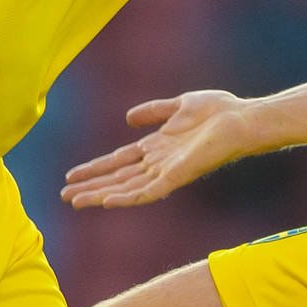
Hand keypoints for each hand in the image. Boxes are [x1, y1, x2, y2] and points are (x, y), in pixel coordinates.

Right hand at [59, 90, 258, 207]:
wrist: (242, 119)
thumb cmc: (220, 110)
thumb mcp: (180, 105)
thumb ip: (155, 111)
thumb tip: (128, 118)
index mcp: (158, 147)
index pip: (120, 162)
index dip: (96, 169)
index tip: (71, 176)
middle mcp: (159, 163)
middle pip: (118, 178)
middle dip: (91, 186)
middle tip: (64, 196)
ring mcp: (167, 171)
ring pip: (127, 188)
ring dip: (101, 194)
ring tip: (75, 201)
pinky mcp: (178, 176)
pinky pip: (148, 192)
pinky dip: (127, 197)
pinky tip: (107, 201)